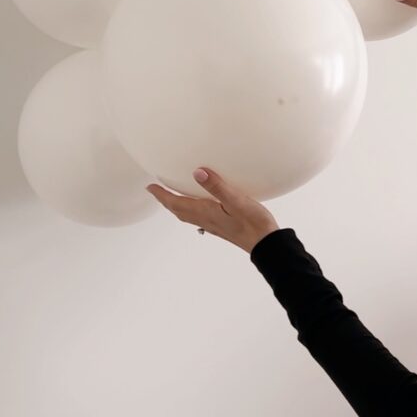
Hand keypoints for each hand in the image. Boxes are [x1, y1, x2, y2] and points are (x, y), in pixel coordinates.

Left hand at [146, 168, 279, 253]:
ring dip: (177, 205)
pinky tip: (200, 206)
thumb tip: (197, 172)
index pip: (176, 203)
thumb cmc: (253, 223)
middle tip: (156, 190)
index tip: (149, 187)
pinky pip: (199, 217)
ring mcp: (214, 225)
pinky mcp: (222, 227)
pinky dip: (192, 209)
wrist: (266, 244)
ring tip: (173, 196)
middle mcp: (206, 220)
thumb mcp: (236, 200)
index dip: (162, 195)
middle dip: (166, 200)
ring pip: (188, 215)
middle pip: (179, 210)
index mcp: (205, 212)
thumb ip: (216, 186)